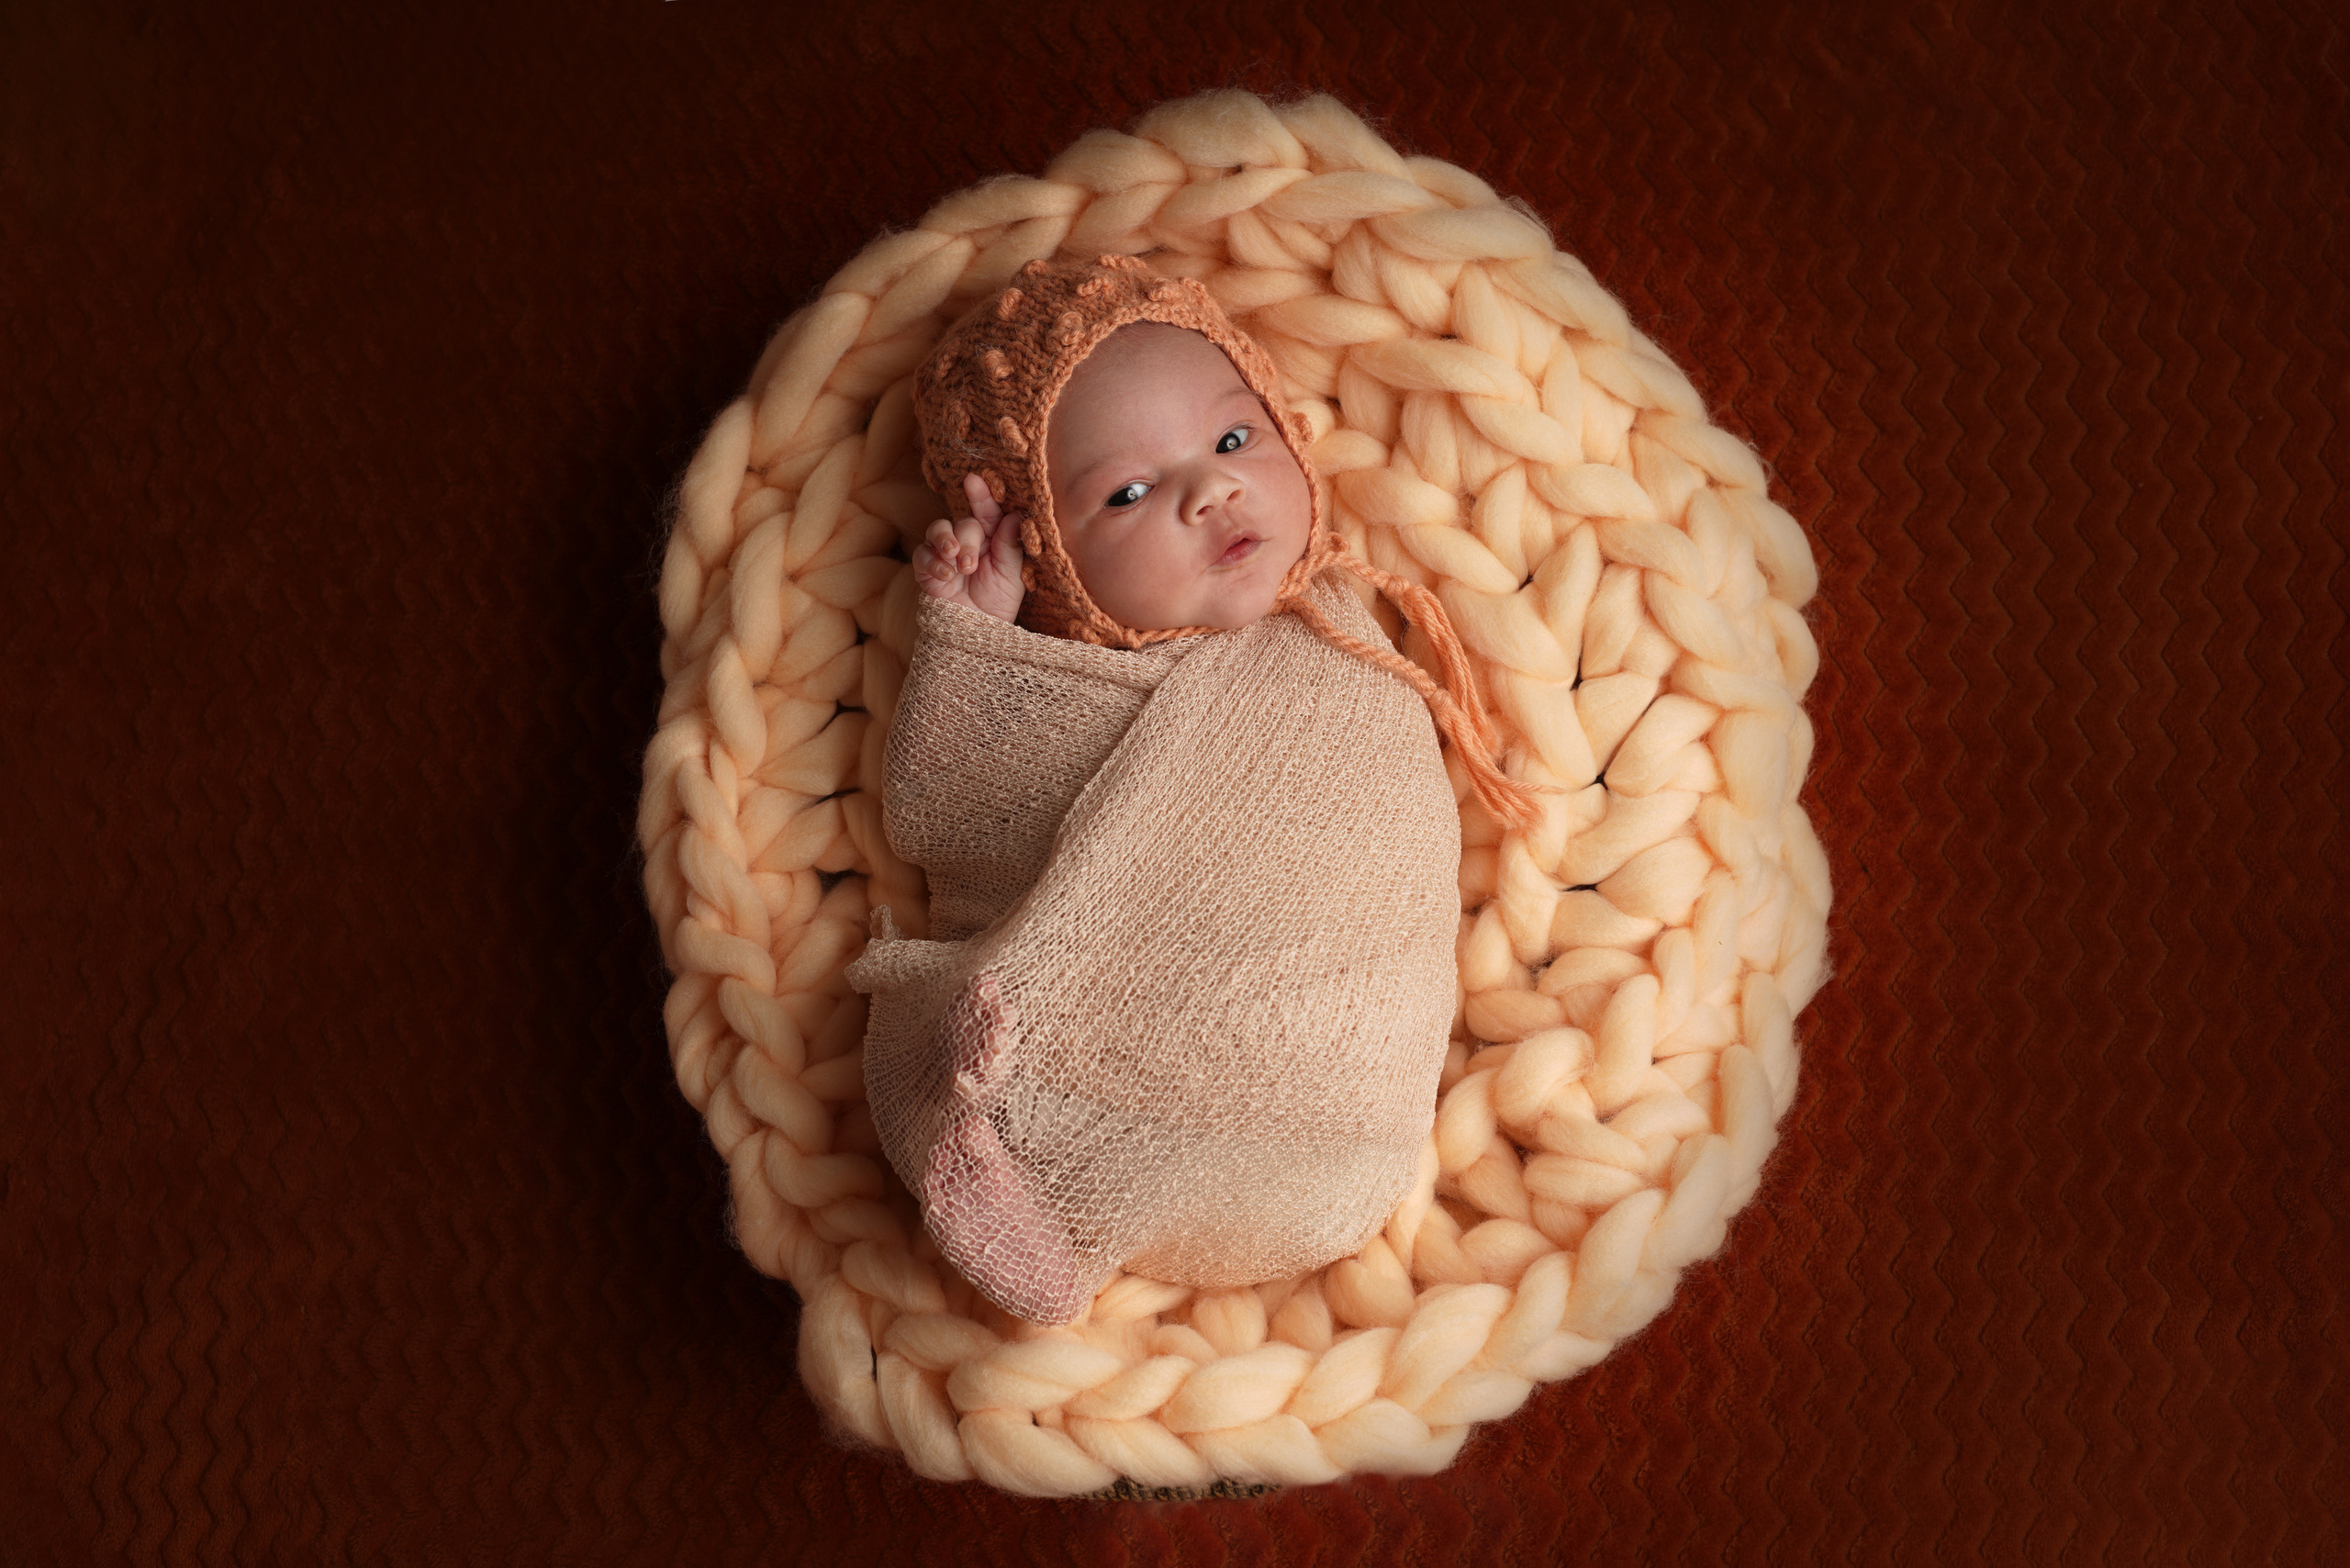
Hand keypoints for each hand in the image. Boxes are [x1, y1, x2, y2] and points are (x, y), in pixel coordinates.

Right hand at [914, 473, 1026, 622]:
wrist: (979, 632)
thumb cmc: (1000, 602)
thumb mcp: (1013, 574)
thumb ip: (1011, 545)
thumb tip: (1016, 515)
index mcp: (993, 538)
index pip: (988, 511)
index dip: (982, 495)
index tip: (975, 480)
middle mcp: (968, 542)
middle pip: (963, 522)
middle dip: (966, 539)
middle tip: (970, 563)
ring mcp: (946, 554)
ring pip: (938, 529)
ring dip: (946, 541)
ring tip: (954, 560)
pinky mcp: (927, 569)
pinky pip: (922, 554)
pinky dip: (933, 562)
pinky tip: (945, 575)